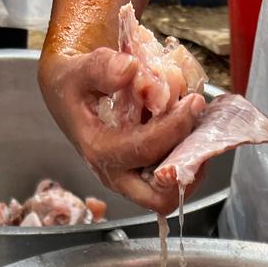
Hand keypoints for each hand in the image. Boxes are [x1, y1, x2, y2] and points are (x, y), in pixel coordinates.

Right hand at [39, 48, 205, 212]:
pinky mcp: (142, 176)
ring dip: (189, 167)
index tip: (193, 102)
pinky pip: (171, 183)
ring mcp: (131, 180)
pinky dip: (186, 162)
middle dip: (185, 171)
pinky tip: (188, 134)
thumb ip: (100, 67)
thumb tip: (129, 69)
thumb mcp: (78, 69)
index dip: (176, 127)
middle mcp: (116, 175)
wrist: (68, 95)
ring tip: (196, 132)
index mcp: (100, 152)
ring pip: (170, 195)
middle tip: (199, 138)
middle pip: (160, 199)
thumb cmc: (74, 85)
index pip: (147, 150)